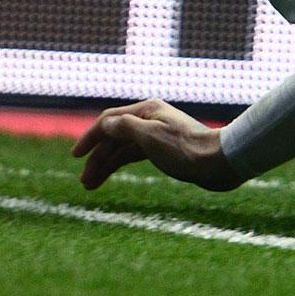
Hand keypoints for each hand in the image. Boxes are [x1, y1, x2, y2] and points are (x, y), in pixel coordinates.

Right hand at [72, 99, 240, 191]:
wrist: (219, 162)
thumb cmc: (185, 149)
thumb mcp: (150, 136)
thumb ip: (124, 128)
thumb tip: (104, 124)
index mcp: (145, 111)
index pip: (108, 121)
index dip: (90, 138)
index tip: (75, 156)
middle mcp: (149, 119)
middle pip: (114, 137)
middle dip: (97, 158)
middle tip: (85, 182)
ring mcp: (156, 134)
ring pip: (123, 149)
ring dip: (106, 165)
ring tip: (92, 185)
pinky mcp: (164, 150)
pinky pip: (134, 155)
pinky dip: (121, 164)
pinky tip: (113, 174)